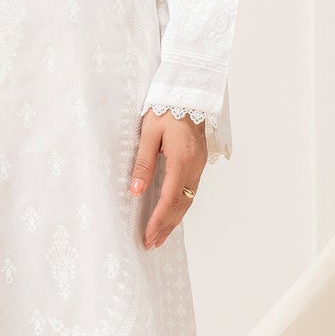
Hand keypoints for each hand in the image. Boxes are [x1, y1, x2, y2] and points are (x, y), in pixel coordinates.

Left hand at [130, 111, 206, 248]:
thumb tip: (135, 190)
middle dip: (166, 226)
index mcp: (181, 160)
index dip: (158, 220)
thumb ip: (143, 162)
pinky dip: (180, 207)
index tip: (148, 235)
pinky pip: (191, 191)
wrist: (189, 92)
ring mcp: (199, 166)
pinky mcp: (199, 163)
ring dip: (174, 220)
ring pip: (188, 200)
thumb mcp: (148, 133)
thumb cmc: (166, 109)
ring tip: (161, 236)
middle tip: (151, 243)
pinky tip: (172, 215)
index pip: (169, 198)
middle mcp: (194, 167)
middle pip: (181, 205)